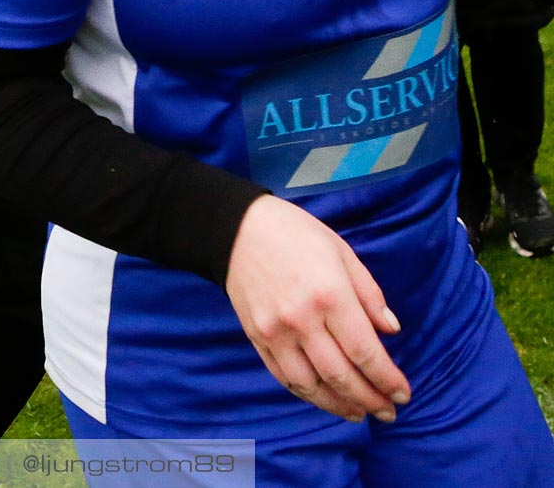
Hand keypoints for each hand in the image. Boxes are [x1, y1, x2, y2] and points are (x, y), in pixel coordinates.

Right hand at [224, 196, 409, 422]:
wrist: (236, 227)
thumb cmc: (295, 234)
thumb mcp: (342, 252)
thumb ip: (369, 293)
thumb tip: (391, 330)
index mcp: (330, 295)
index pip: (365, 352)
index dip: (387, 379)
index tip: (403, 394)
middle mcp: (301, 319)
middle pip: (341, 375)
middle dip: (370, 399)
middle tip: (388, 413)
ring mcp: (275, 331)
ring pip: (311, 385)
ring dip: (339, 405)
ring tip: (358, 412)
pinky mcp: (255, 336)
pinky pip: (283, 376)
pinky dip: (306, 393)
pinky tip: (324, 397)